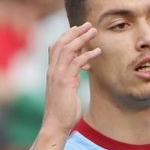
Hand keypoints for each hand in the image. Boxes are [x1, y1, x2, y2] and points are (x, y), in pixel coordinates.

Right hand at [42, 23, 99, 139]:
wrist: (56, 124)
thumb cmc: (63, 110)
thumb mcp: (66, 90)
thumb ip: (71, 78)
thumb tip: (79, 72)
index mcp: (52, 71)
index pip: (57, 47)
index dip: (67, 36)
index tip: (79, 30)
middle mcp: (53, 70)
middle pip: (62, 43)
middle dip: (75, 32)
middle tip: (88, 24)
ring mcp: (57, 75)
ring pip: (68, 49)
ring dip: (82, 38)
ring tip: (94, 31)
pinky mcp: (65, 81)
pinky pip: (76, 62)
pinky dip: (88, 55)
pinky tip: (98, 52)